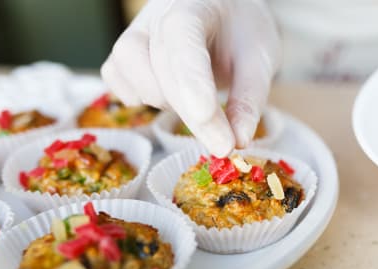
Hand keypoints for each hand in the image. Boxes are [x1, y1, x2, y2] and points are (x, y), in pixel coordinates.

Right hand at [101, 0, 279, 156]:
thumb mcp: (261, 59)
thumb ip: (249, 98)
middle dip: (193, 114)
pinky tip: (168, 99)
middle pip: (161, 68)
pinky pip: (116, 77)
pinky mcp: (122, 53)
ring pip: (129, 70)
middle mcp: (156, 15)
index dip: (193, 84)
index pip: (184, 43)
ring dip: (165, 101)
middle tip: (224, 146)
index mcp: (194, 6)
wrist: (225, 11)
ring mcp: (134, 32)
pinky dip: (138, 97)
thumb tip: (238, 141)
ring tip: (198, 102)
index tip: (208, 121)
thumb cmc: (243, 32)